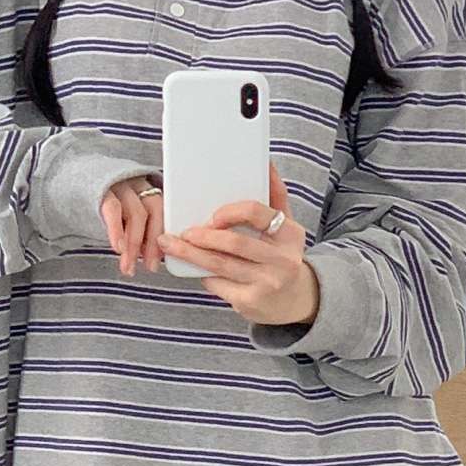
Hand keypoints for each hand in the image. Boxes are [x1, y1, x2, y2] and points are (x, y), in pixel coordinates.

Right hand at [100, 175, 164, 275]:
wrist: (68, 181)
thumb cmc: (96, 203)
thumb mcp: (121, 214)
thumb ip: (135, 229)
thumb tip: (150, 254)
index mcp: (143, 188)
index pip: (161, 210)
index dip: (162, 235)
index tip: (161, 258)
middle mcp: (134, 183)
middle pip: (153, 210)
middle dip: (153, 243)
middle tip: (150, 267)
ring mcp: (117, 184)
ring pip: (135, 214)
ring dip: (134, 245)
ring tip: (128, 266)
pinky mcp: (99, 189)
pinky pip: (113, 210)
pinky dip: (117, 231)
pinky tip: (118, 248)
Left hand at [156, 161, 319, 328]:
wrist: (295, 301)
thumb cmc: (283, 257)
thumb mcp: (287, 228)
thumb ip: (276, 197)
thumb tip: (267, 164)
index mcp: (290, 235)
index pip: (257, 213)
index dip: (231, 212)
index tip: (213, 215)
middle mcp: (281, 260)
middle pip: (234, 243)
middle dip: (203, 236)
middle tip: (183, 232)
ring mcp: (266, 283)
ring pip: (220, 264)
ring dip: (190, 254)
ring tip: (170, 244)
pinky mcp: (249, 302)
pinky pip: (217, 284)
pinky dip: (202, 274)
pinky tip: (192, 267)